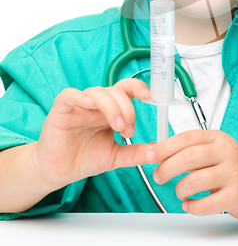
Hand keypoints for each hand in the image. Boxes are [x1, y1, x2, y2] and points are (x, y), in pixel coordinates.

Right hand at [31, 78, 155, 187]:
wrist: (58, 172)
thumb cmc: (85, 158)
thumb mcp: (115, 156)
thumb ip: (135, 153)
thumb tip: (157, 151)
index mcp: (112, 110)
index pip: (127, 90)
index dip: (138, 87)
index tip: (150, 96)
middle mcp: (97, 104)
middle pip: (116, 91)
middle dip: (127, 108)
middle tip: (128, 129)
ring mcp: (79, 105)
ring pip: (98, 92)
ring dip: (111, 106)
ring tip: (117, 126)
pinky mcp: (61, 110)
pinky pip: (69, 95)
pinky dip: (80, 96)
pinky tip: (89, 104)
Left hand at [146, 130, 237, 218]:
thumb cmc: (233, 166)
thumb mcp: (214, 149)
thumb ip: (189, 149)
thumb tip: (156, 150)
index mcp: (218, 138)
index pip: (187, 137)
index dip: (165, 146)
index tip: (150, 155)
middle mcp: (226, 152)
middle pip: (189, 157)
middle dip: (167, 168)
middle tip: (159, 176)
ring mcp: (233, 173)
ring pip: (195, 181)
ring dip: (180, 189)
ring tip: (180, 192)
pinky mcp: (236, 195)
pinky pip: (206, 204)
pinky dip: (192, 207)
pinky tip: (191, 204)